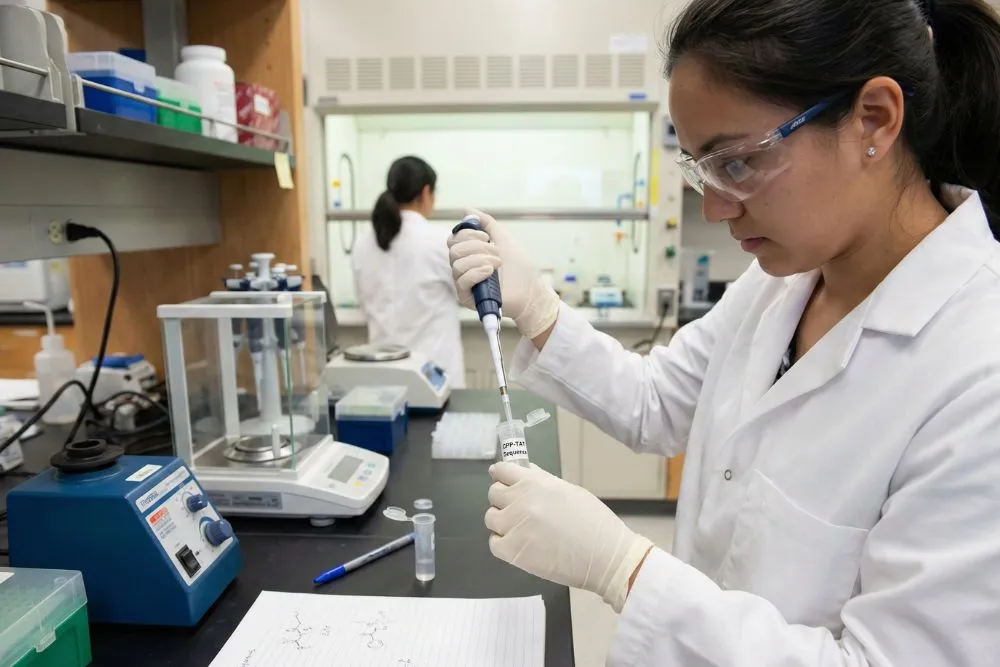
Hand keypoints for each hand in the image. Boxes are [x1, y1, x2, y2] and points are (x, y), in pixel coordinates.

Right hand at [448, 209, 560, 338]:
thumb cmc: (519, 267)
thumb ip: (486, 223)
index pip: (454, 239)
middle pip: (453, 250)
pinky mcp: (466, 297)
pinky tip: (490, 272)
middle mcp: (463, 266)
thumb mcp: (503, 238)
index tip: (487, 237)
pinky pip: (461, 280)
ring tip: (497, 264)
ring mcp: (464, 282)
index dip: (468, 234)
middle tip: (496, 253)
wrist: (530, 290)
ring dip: (480, 260)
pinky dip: (476, 272)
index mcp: (469, 253)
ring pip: (457, 264)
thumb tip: (467, 209)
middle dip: (477, 247)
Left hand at [485, 462, 653, 611]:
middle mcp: (519, 501)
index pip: (502, 470)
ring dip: (502, 521)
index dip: (503, 476)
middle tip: (520, 510)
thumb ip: (542, 480)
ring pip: (491, 517)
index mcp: (534, 483)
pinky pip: (494, 543)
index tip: (506, 482)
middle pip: (494, 493)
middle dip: (504, 499)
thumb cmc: (594, 521)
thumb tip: (525, 471)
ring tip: (522, 529)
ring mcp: (513, 526)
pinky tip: (520, 544)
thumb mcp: (569, 491)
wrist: (605, 556)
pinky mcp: (512, 551)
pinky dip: (503, 543)